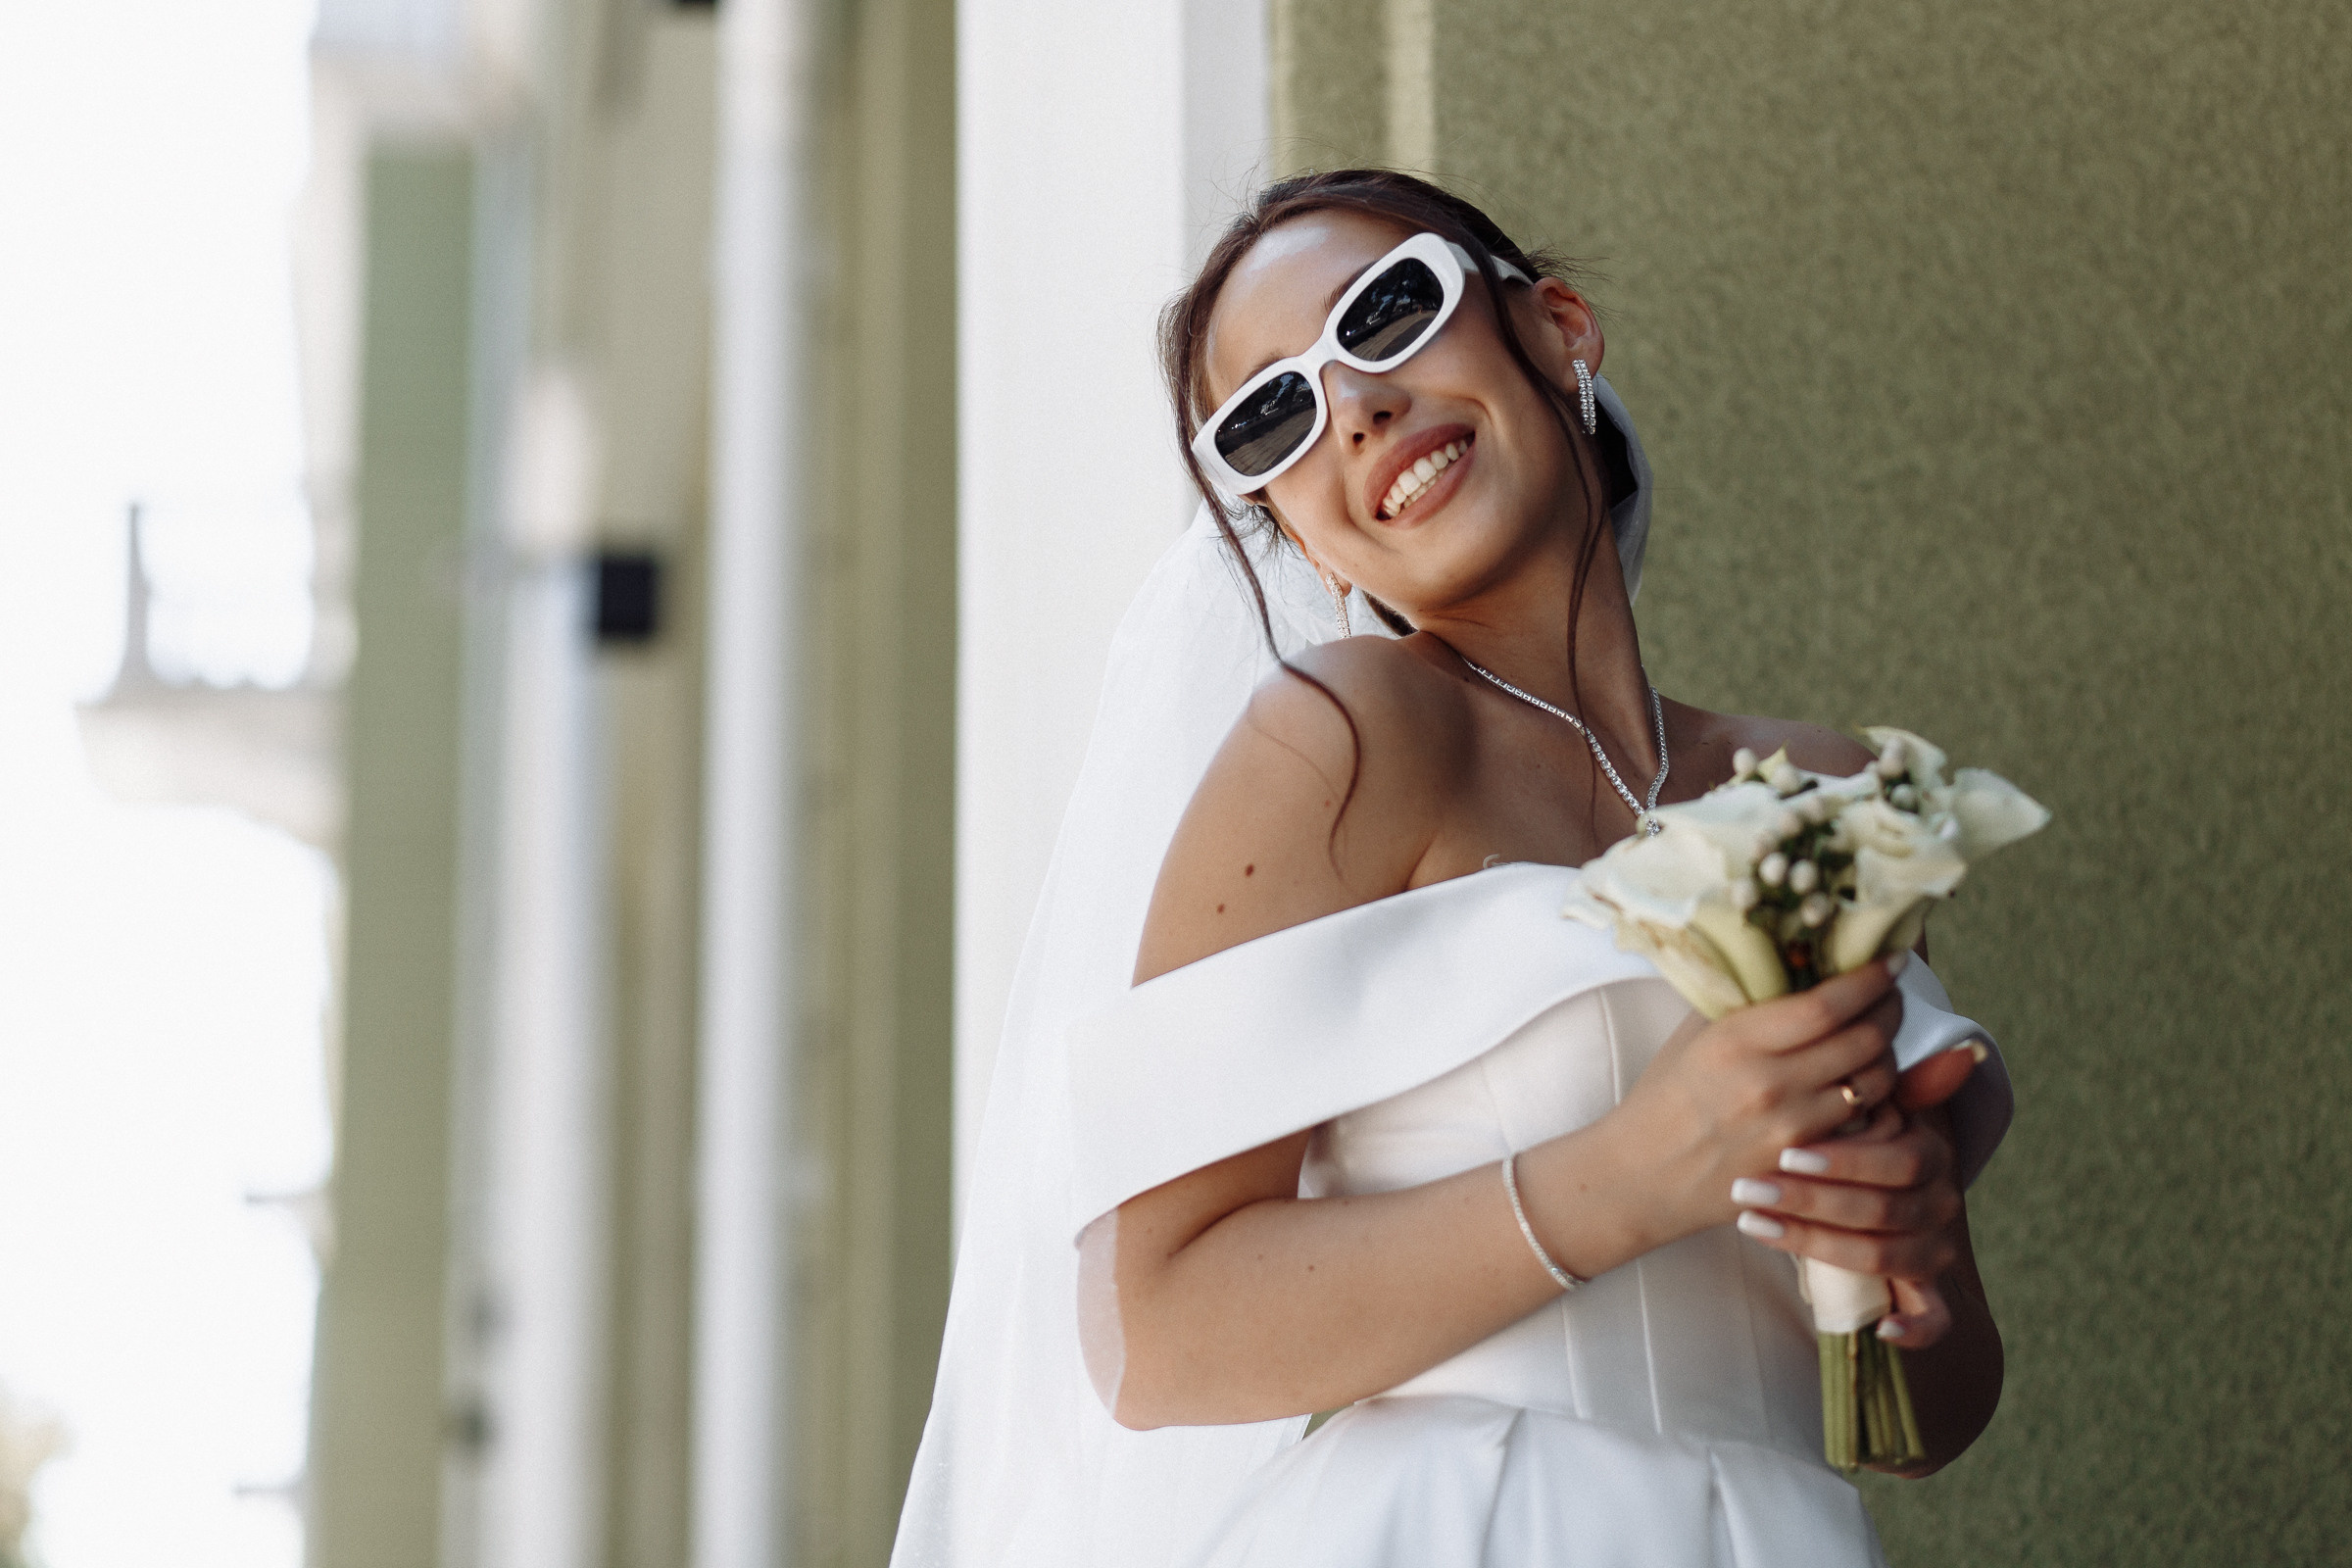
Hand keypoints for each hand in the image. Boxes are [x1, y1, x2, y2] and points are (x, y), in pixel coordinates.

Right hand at [1600, 956, 1906, 1255]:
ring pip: (1875, 1082)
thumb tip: (1796, 962)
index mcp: (1736, 1041)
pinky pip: (1864, 1122)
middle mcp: (1769, 1084)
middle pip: (1864, 1039)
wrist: (1641, 1175)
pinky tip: (1862, 1084)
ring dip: (1887, 1054)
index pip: (1826, 1004)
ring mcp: (1790, 1128)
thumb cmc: (1664, 1098)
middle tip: (1890, 995)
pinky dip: (1873, 1098)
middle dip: (1891, 1010)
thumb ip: (1745, 1000)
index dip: (1871, 979)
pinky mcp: (1804, 1163)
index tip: (1891, 961)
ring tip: (1877, 1039)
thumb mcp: (1693, 1036)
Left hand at [1729, 1051, 1976, 1348]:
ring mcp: (1935, 1247)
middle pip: (1881, 1209)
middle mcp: (1941, 1199)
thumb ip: (1877, 1075)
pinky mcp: (1930, 1292)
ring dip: (1814, 1245)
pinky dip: (1914, 1328)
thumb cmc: (1855, 1141)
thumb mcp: (1864, 1106)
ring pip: (1878, 1255)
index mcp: (1930, 1150)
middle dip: (1811, 1201)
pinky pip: (1935, 1318)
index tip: (1785, 1155)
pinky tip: (1879, 1328)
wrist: (1885, 1207)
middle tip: (1748, 1190)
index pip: (1897, 1160)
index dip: (1843, 1160)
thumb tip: (1949, 1048)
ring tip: (1752, 1223)